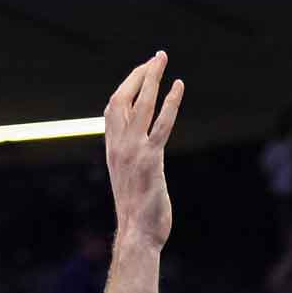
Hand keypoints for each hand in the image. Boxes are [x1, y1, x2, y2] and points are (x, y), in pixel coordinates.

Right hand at [104, 51, 183, 247]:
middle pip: (123, 98)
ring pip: (140, 105)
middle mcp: (118, 146)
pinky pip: (161, 125)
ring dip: (152, 79)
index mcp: (112, 149)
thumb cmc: (137, 214)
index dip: (127, 86)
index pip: (113, 108)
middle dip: (139, 75)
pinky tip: (179, 86)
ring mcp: (133, 152)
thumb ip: (132, 161)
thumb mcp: (129, 180)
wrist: (136, 234)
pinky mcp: (150, 160)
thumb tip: (141, 153)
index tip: (141, 71)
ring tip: (162, 59)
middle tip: (156, 57)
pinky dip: (171, 103)